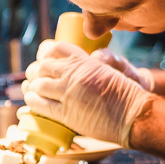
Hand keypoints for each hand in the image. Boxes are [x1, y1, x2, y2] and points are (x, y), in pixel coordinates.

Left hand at [23, 40, 153, 146]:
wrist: (132, 114)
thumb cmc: (125, 93)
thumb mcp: (108, 69)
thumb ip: (90, 66)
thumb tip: (76, 65)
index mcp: (85, 61)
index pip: (57, 49)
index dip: (46, 52)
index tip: (45, 58)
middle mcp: (74, 75)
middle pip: (43, 66)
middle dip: (37, 71)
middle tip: (36, 76)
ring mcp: (68, 94)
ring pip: (38, 85)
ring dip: (32, 87)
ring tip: (33, 90)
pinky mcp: (65, 114)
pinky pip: (40, 105)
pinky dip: (32, 101)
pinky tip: (33, 100)